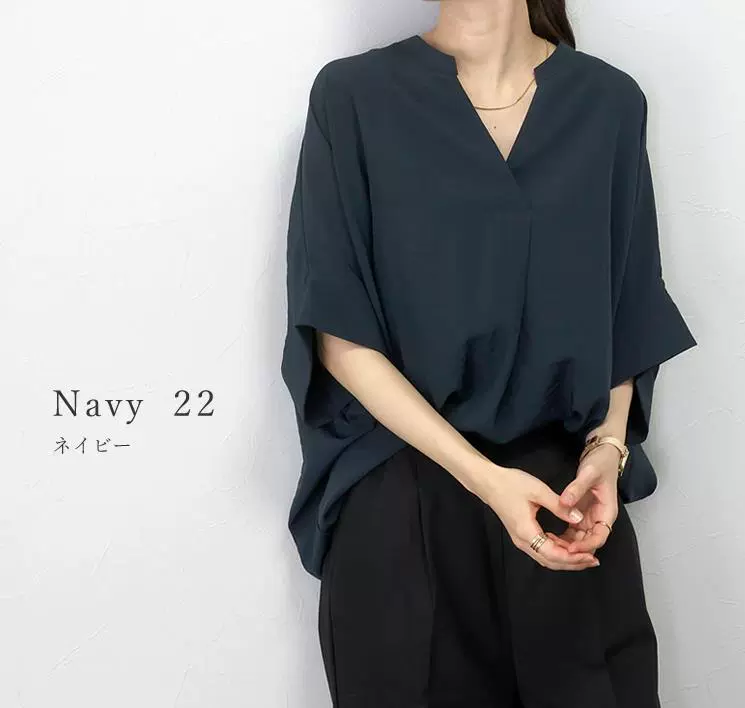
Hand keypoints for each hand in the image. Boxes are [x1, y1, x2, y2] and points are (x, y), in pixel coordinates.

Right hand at [478, 464, 599, 570]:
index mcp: (527, 532)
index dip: (574, 558)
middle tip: (593, 560)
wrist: (488, 482)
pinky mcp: (521, 534)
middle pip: (551, 561)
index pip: (554, 555)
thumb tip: (579, 518)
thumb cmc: (510, 484)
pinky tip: (568, 545)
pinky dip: (557, 551)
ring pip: (546, 558)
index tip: (591, 556)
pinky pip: (541, 549)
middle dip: (573, 563)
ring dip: (565, 559)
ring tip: (584, 556)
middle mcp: (523, 541)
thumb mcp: (538, 490)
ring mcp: (521, 539)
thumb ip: (560, 506)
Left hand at [551, 444, 620, 554]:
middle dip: (574, 550)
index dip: (586, 546)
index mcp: (607, 512)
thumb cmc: (601, 463)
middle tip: (553, 550)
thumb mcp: (589, 473)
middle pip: (589, 542)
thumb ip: (577, 488)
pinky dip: (563, 537)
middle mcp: (599, 519)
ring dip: (566, 545)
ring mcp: (589, 518)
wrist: (602, 454)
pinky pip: (572, 532)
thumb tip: (564, 502)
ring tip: (548, 545)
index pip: (599, 537)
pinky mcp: (580, 515)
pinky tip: (549, 537)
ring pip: (579, 540)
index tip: (571, 548)